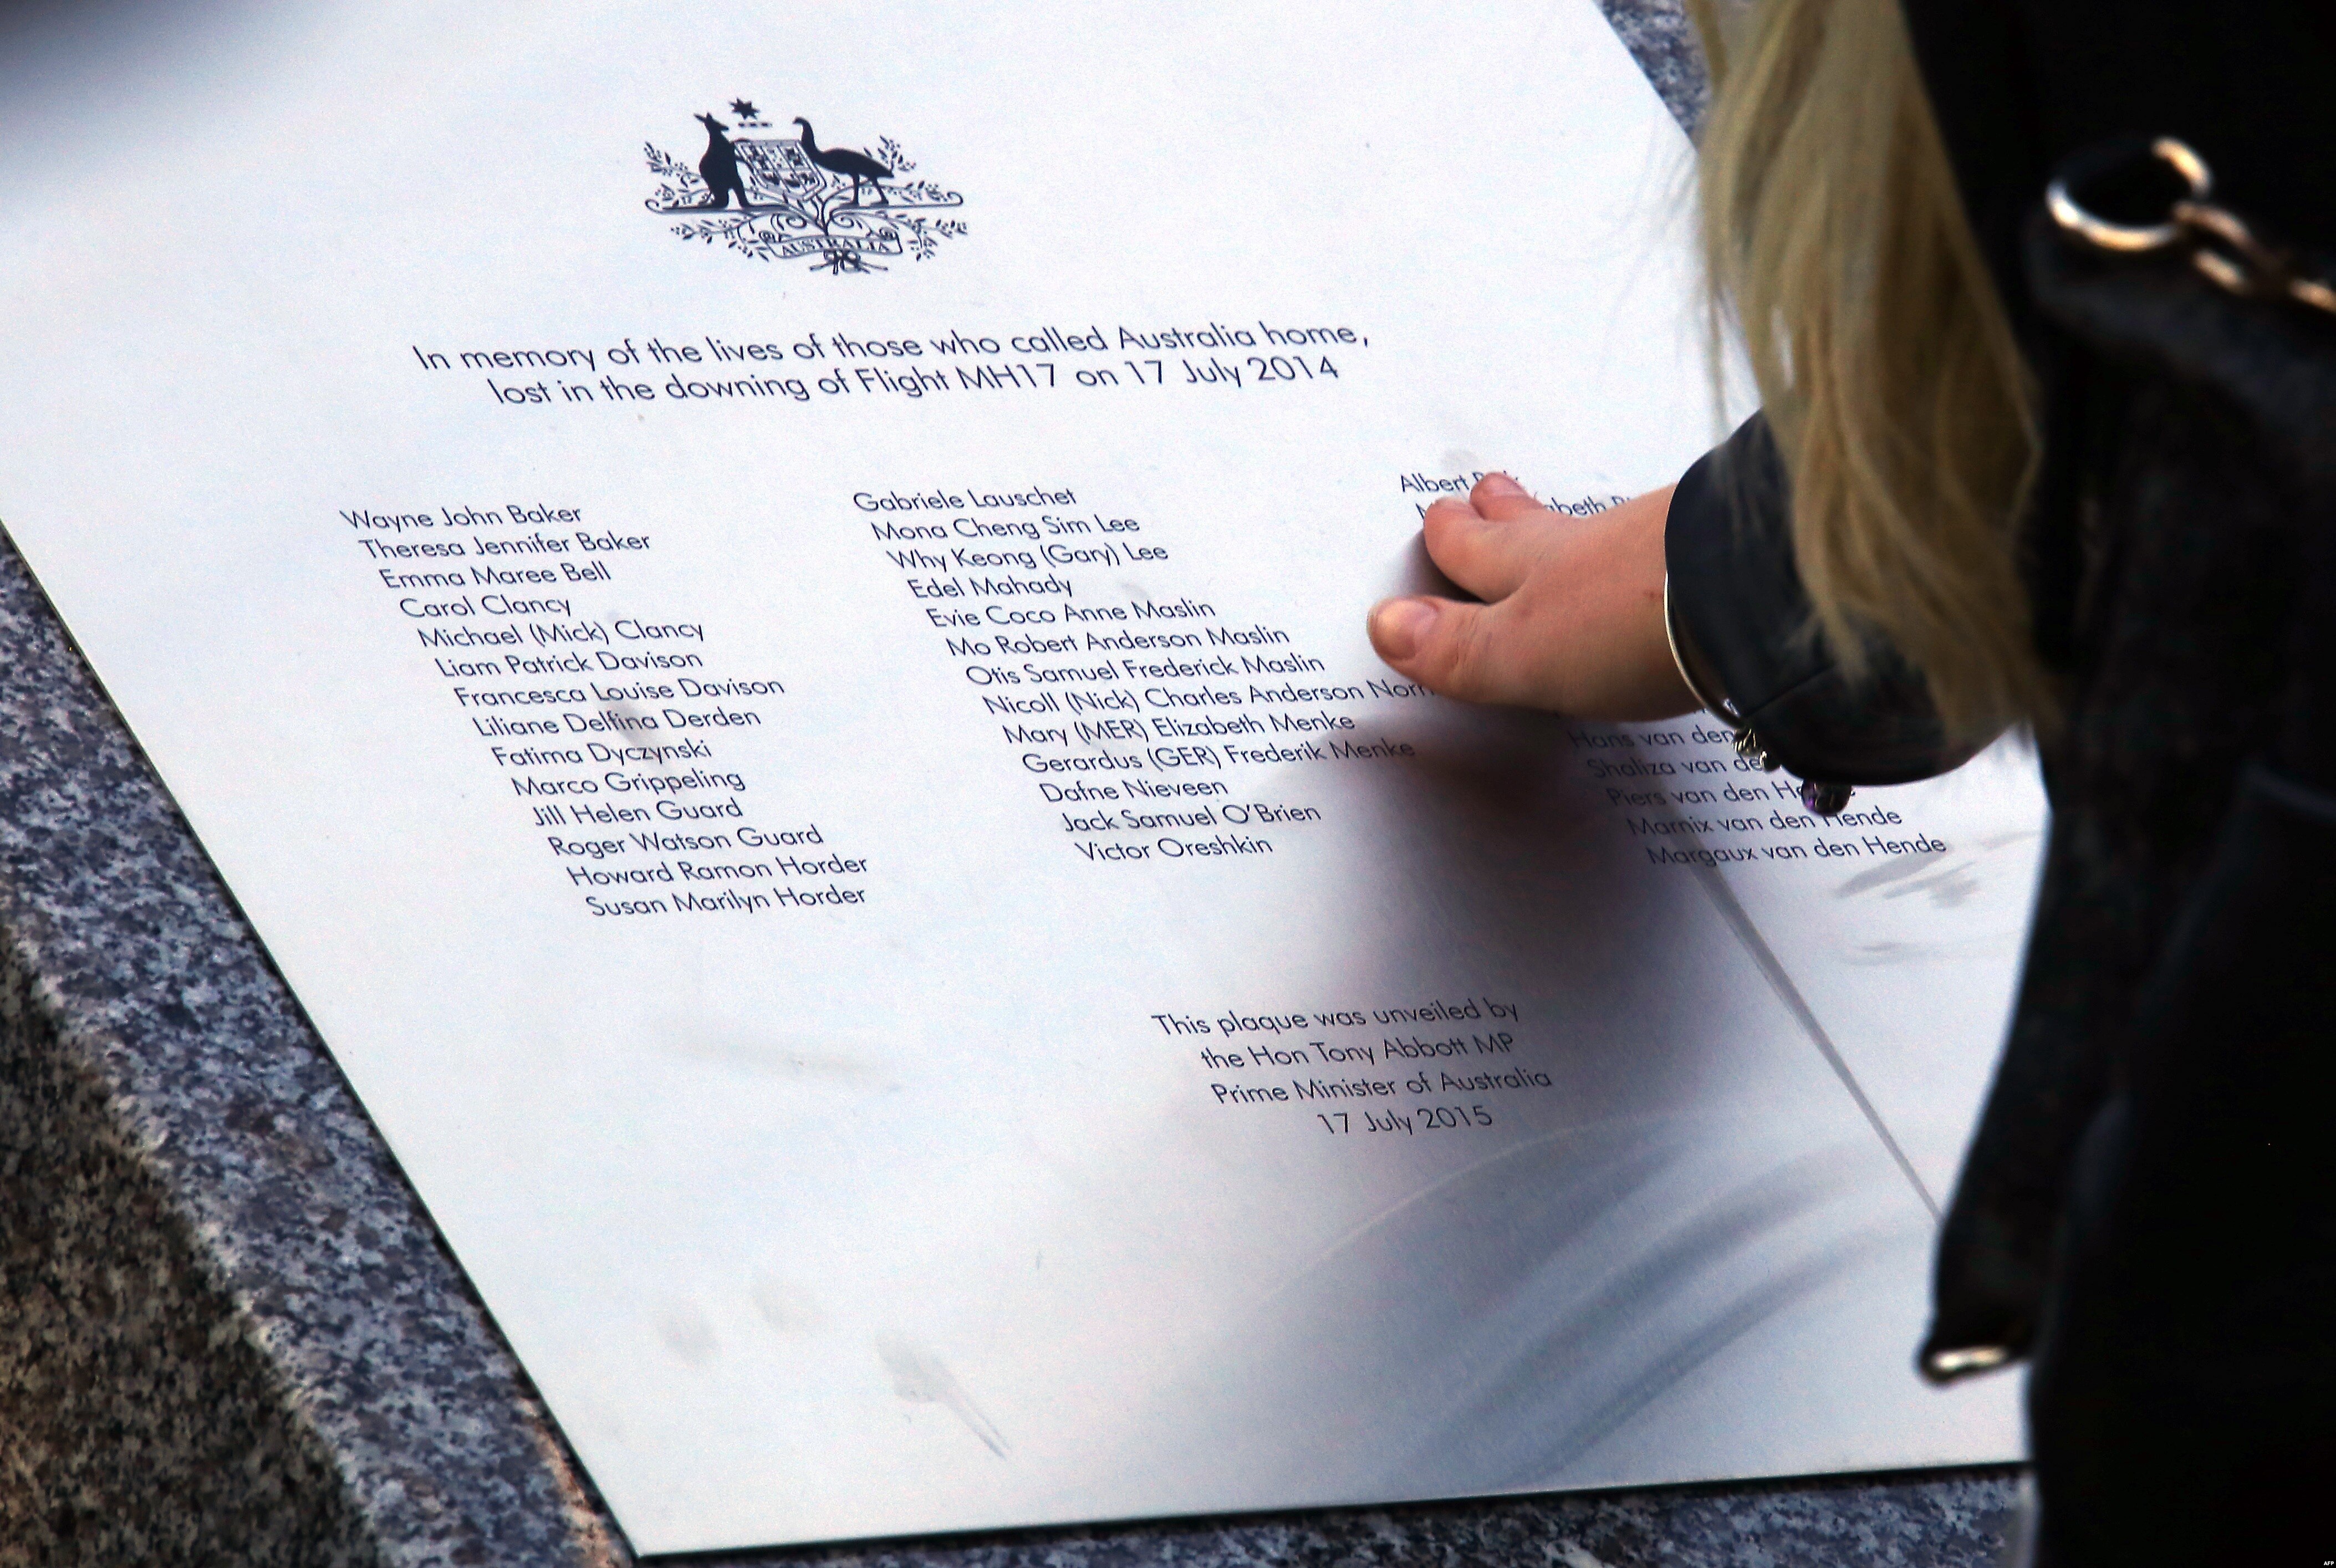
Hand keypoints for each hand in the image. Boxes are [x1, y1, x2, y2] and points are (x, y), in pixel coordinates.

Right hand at [1368, 475, 1693, 720]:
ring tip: (1569, 531)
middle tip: (1487, 493)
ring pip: (1601, 534)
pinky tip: (1661, 565)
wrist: (1753, 601)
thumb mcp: (1522, 650)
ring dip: (1578, 533)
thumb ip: (1458, 646)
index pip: (1478, 552)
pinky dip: (1648, 553)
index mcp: (1535, 569)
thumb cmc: (1635, 620)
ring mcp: (1659, 548)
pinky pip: (1666, 551)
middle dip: (1503, 514)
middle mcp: (1594, 548)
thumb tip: (1386, 628)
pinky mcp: (1717, 564)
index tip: (1438, 518)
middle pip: (1535, 527)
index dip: (1454, 539)